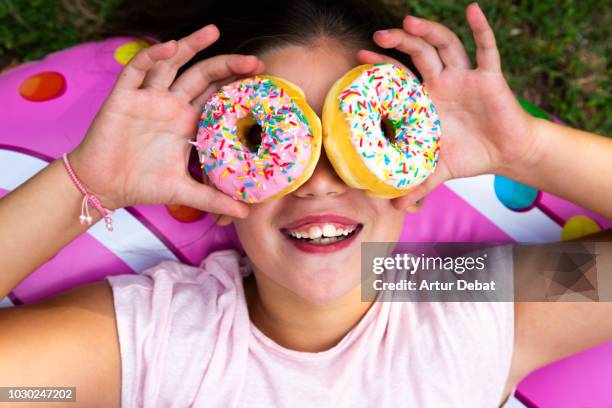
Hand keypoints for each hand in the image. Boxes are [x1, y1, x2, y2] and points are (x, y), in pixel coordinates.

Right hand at [69, 24, 264, 217]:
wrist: (103, 186)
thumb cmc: (142, 185)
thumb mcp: (184, 191)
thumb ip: (214, 199)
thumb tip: (245, 214)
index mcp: (187, 122)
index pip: (217, 97)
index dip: (237, 88)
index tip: (262, 84)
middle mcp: (171, 105)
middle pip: (202, 75)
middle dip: (227, 65)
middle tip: (254, 62)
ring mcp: (149, 98)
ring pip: (172, 63)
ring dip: (190, 45)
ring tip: (213, 31)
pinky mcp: (124, 97)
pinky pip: (138, 69)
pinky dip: (151, 56)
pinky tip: (169, 47)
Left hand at [357, 3, 540, 209]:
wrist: (506, 154)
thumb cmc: (470, 156)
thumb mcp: (437, 171)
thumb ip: (415, 185)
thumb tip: (392, 208)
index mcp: (426, 101)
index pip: (399, 78)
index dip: (381, 68)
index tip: (359, 58)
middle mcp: (442, 84)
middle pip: (418, 54)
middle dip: (399, 42)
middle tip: (378, 36)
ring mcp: (465, 78)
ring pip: (445, 46)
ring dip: (429, 32)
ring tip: (410, 22)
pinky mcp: (490, 77)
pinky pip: (486, 49)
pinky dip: (481, 29)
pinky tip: (473, 10)